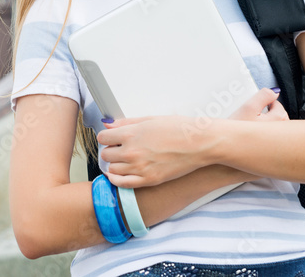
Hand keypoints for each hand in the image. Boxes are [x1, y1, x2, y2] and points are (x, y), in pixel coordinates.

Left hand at [97, 88, 288, 188]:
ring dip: (115, 164)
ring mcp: (140, 168)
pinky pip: (122, 184)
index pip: (103, 137)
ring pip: (112, 169)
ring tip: (125, 159)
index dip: (107, 137)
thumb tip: (108, 124)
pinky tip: (121, 173)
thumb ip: (126, 123)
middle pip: (106, 154)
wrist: (201, 143)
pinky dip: (117, 179)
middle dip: (111, 150)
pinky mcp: (149, 180)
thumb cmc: (180, 128)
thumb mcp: (150, 119)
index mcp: (131, 134)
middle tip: (120, 147)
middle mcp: (132, 152)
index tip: (113, 137)